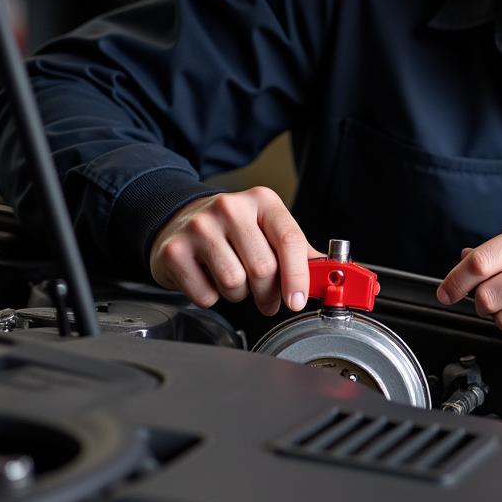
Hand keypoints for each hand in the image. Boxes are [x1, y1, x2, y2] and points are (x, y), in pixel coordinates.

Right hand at [149, 187, 324, 315]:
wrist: (180, 221)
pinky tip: (208, 279)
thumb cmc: (232, 230)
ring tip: (233, 280)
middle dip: (268, 293)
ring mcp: (200, 227)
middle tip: (267, 298)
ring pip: (234, 283)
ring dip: (239, 294)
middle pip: (263, 268)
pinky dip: (211, 297)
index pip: (289, 239)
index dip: (297, 275)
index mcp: (262, 201)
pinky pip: (206, 295)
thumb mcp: (267, 228)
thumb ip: (297, 250)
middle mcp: (231, 208)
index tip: (297, 300)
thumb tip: (327, 274)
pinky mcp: (175, 251)